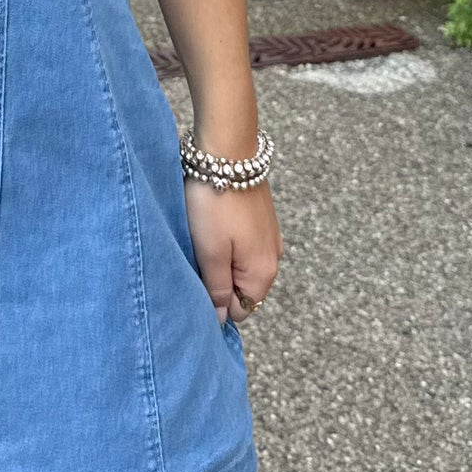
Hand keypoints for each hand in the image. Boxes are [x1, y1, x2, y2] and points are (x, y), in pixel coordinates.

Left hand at [185, 177, 281, 326]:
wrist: (229, 152)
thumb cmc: (215, 204)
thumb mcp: (210, 253)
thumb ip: (217, 289)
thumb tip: (222, 319)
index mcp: (263, 273)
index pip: (240, 310)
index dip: (216, 301)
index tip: (198, 277)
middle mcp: (273, 258)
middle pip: (242, 288)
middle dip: (219, 279)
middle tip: (198, 254)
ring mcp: (270, 237)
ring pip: (240, 264)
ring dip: (221, 258)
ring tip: (203, 236)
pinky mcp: (262, 219)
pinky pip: (243, 244)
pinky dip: (227, 240)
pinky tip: (213, 223)